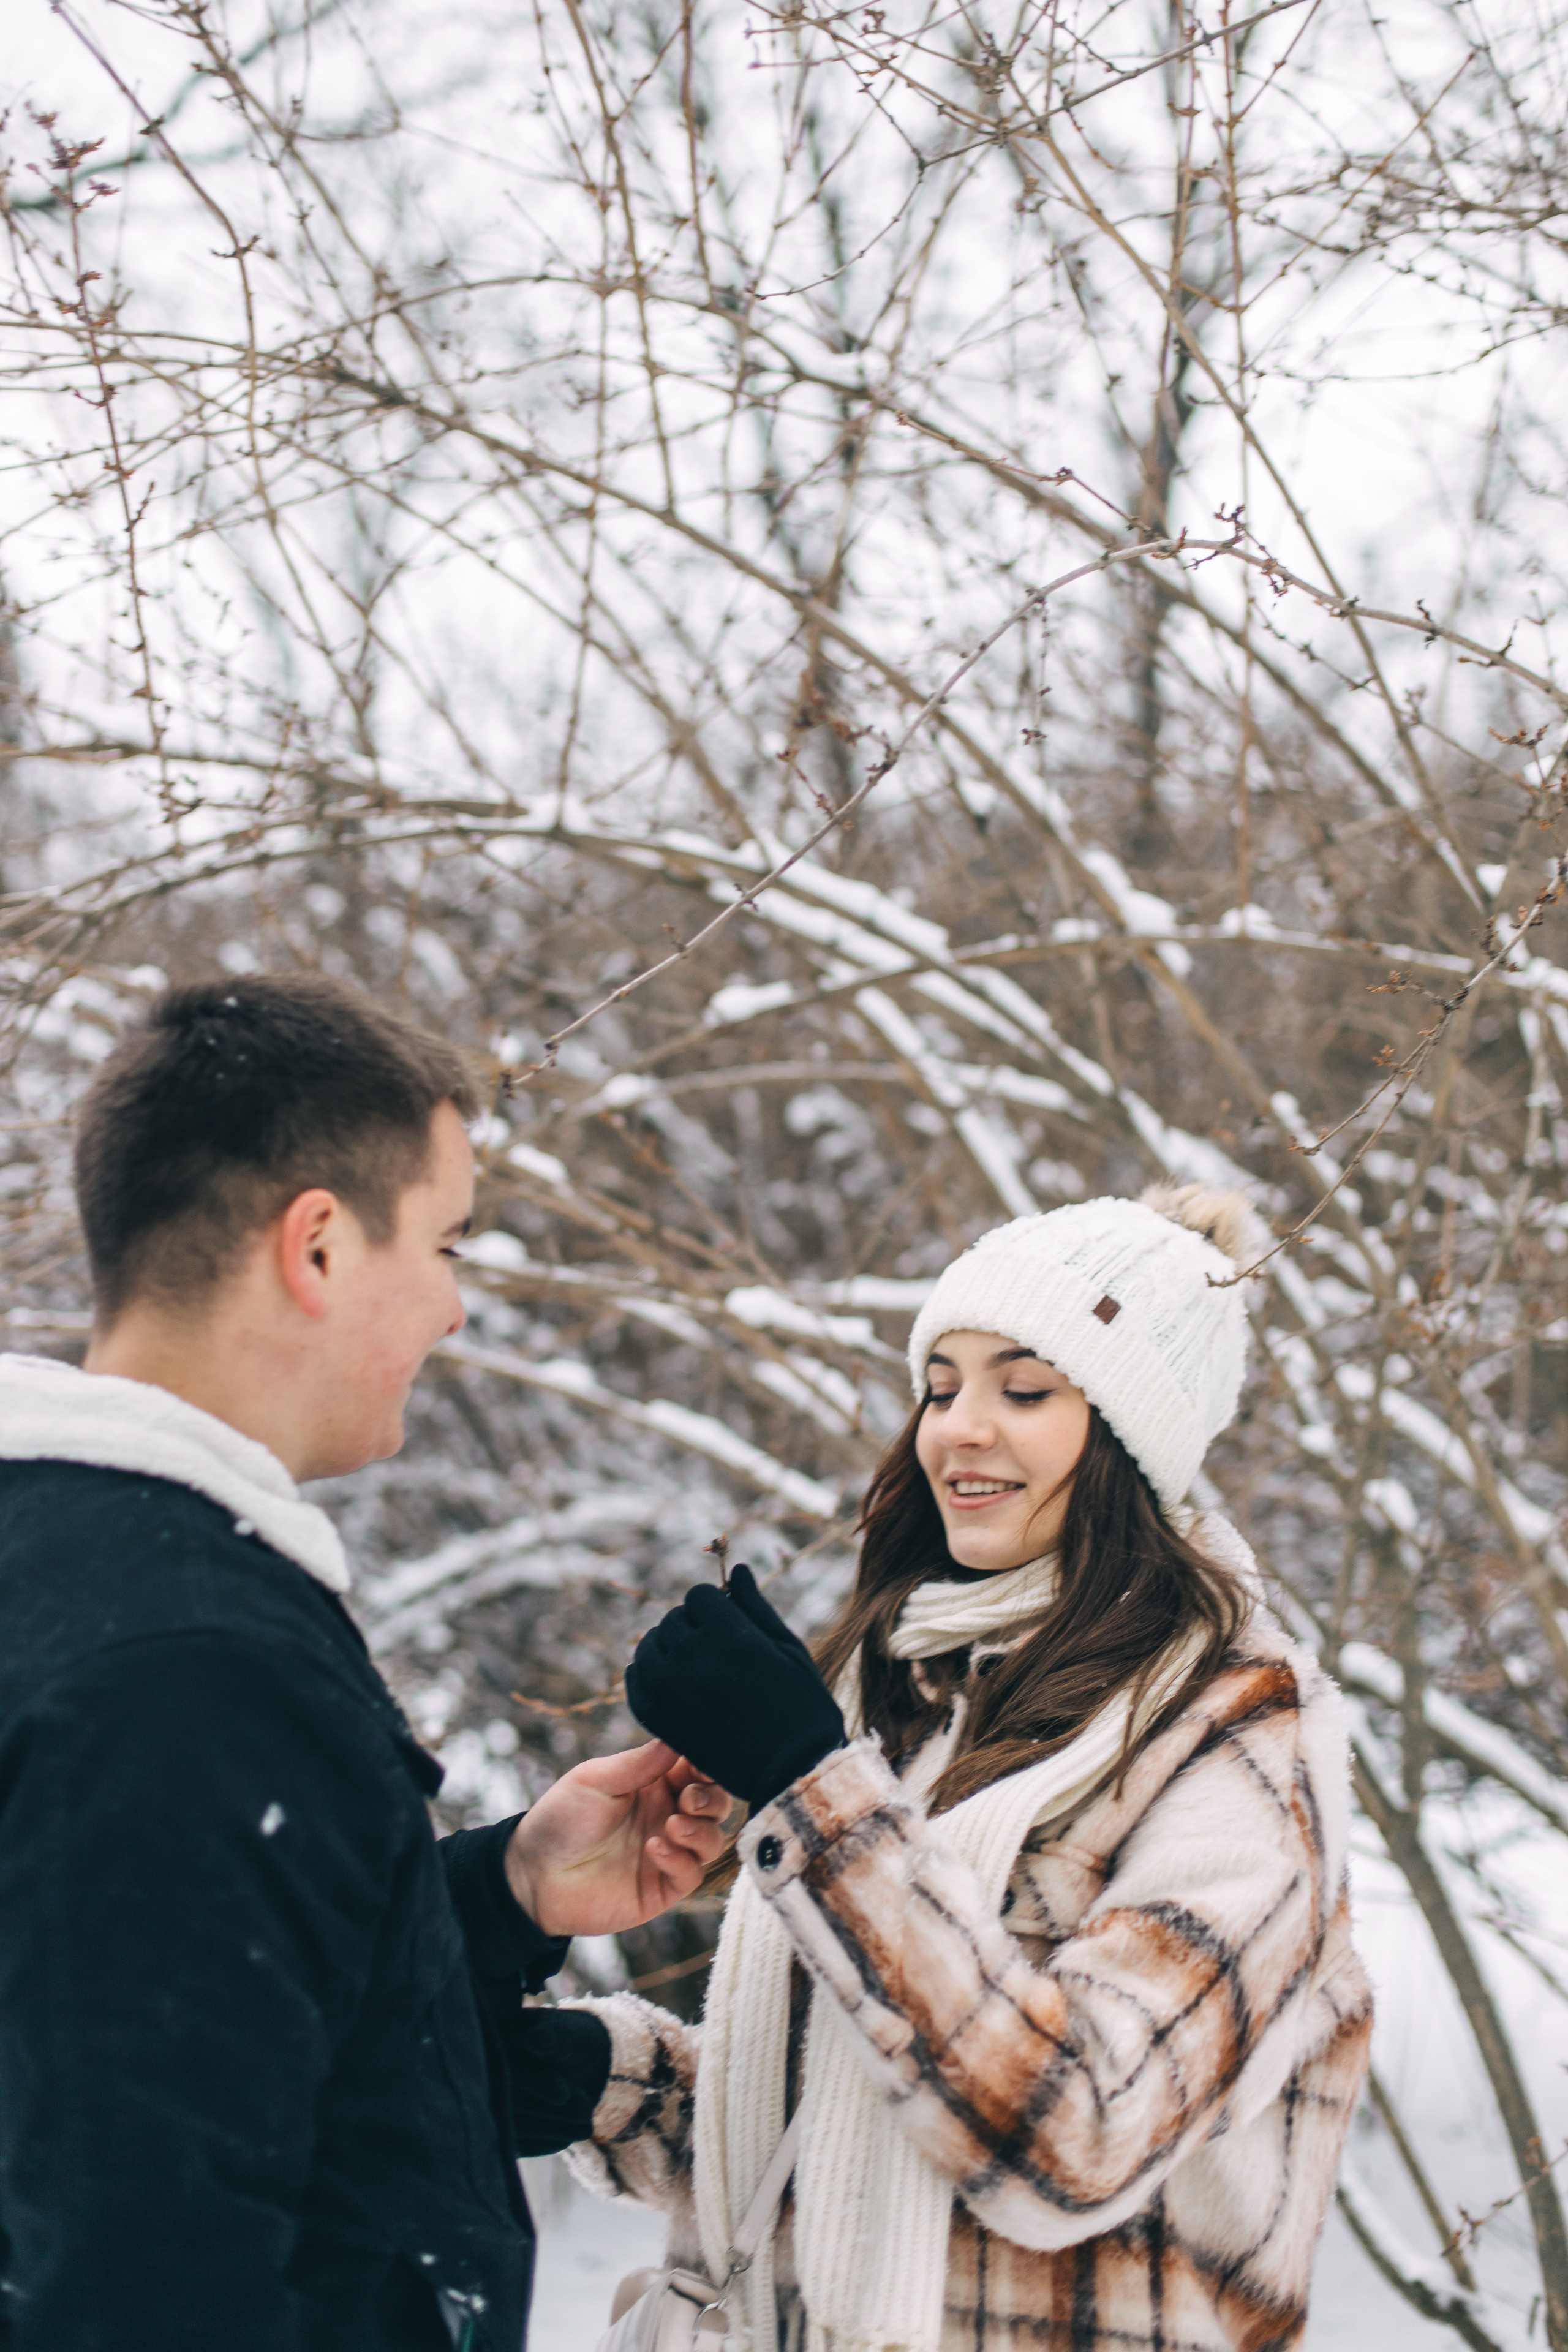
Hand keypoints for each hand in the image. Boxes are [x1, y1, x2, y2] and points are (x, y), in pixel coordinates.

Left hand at [504, 1743, 731, 1937]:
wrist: (534, 1874)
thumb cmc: (561, 1819)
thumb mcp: (597, 1779)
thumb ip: (641, 1762)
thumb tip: (681, 1737)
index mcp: (655, 1784)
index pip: (698, 1769)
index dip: (708, 1764)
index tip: (702, 1763)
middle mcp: (667, 1815)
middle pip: (715, 1804)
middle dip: (711, 1798)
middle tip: (688, 1799)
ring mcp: (668, 1853)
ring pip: (712, 1840)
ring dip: (701, 1830)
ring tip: (672, 1825)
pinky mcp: (662, 1888)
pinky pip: (691, 1874)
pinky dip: (681, 1860)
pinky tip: (655, 1849)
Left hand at [624, 1564, 845, 1811]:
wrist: (792, 1772)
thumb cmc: (802, 1705)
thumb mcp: (788, 1649)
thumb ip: (756, 1607)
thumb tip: (736, 1571)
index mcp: (729, 1636)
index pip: (699, 1596)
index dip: (715, 1605)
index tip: (728, 1621)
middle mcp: (694, 1659)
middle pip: (673, 1620)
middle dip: (692, 1625)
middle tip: (714, 1646)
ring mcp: (673, 1691)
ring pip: (650, 1647)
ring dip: (668, 1648)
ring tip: (692, 1663)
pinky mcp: (661, 1721)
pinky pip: (636, 1682)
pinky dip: (648, 1675)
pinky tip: (669, 1679)